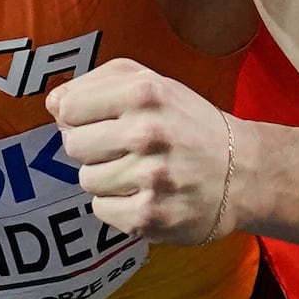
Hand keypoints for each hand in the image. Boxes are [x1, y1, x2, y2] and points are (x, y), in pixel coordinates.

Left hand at [49, 60, 260, 245]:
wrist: (244, 173)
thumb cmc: (188, 124)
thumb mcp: (153, 84)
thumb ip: (99, 82)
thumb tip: (53, 103)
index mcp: (145, 93)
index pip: (68, 107)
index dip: (80, 116)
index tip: (103, 121)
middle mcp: (147, 133)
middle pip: (72, 145)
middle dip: (93, 148)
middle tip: (125, 149)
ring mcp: (149, 177)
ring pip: (85, 180)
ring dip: (106, 178)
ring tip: (139, 172)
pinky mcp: (148, 215)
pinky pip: (100, 209)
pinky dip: (116, 205)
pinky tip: (143, 195)